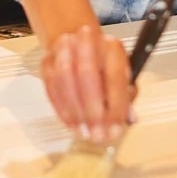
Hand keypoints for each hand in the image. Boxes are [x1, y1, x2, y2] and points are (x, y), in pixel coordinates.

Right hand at [40, 24, 134, 145]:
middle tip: (97, 135)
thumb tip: (129, 119)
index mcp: (111, 46)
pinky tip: (71, 124)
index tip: (115, 130)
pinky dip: (61, 108)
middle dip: (92, 110)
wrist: (78, 44)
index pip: (114, 75)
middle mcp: (87, 42)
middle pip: (87, 74)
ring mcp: (64, 49)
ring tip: (83, 132)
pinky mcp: (47, 60)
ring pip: (65, 78)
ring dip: (75, 111)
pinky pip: (51, 85)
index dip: (116, 106)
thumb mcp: (122, 76)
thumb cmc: (104, 65)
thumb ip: (126, 96)